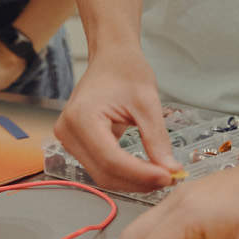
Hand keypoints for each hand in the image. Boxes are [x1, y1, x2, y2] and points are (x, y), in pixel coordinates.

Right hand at [54, 49, 177, 191]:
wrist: (111, 57)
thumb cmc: (125, 70)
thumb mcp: (148, 103)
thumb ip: (157, 140)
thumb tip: (170, 170)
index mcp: (81, 117)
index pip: (111, 160)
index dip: (141, 174)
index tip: (169, 176)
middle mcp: (68, 131)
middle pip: (105, 173)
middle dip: (138, 181)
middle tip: (170, 178)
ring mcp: (68, 139)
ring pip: (102, 175)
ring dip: (132, 181)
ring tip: (161, 174)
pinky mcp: (76, 144)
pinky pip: (100, 167)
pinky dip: (124, 173)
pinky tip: (146, 169)